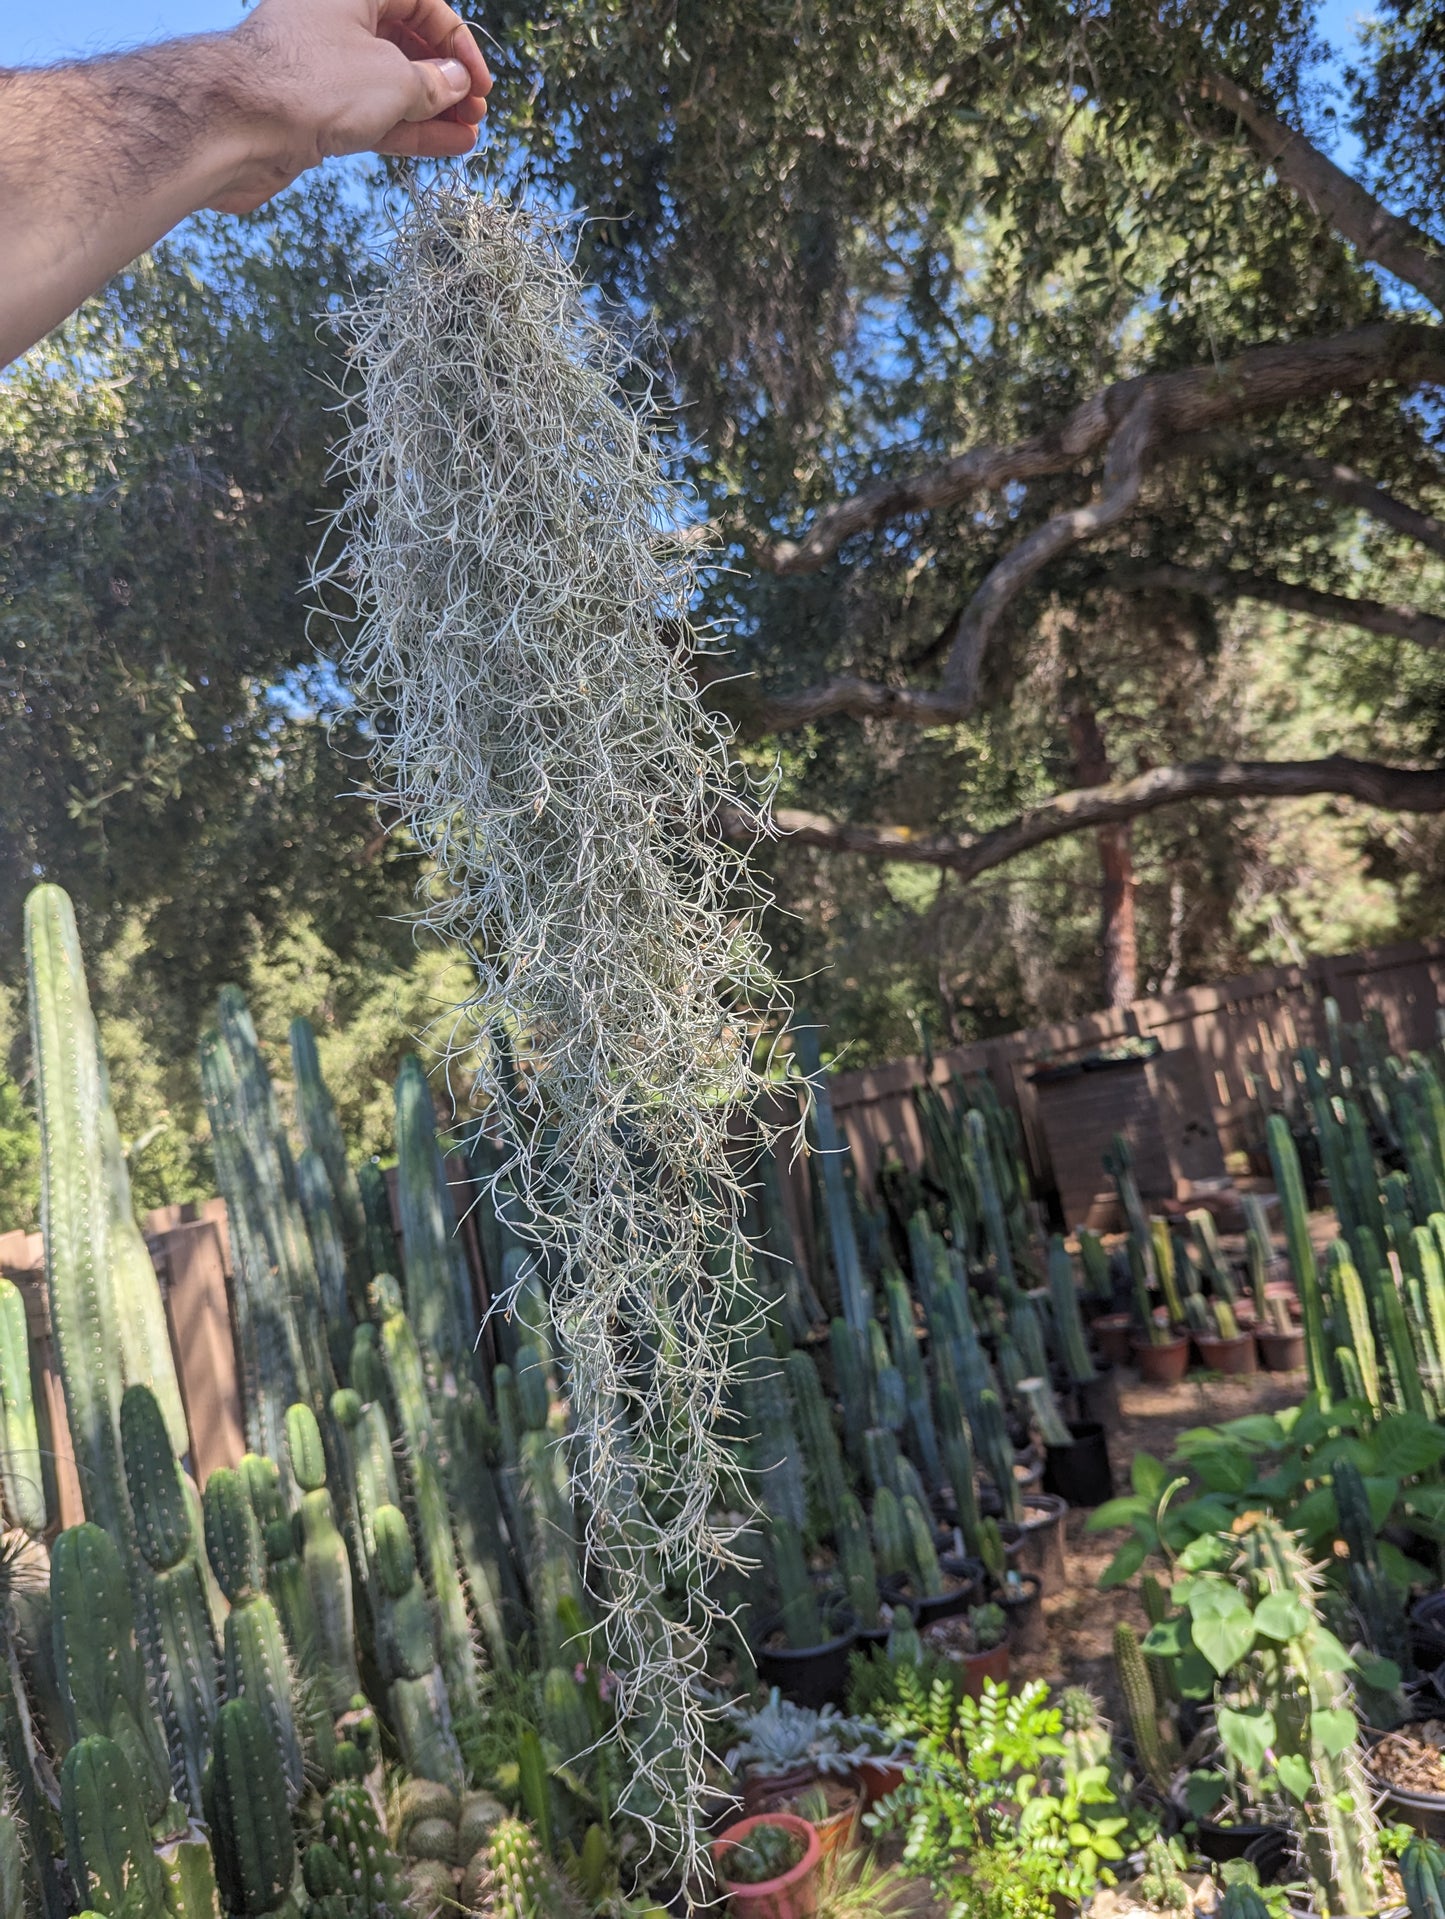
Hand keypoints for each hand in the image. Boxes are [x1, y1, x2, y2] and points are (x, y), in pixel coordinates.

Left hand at [214, 0, 493, 212]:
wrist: (238, 125)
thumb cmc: (312, 83)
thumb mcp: (394, 79)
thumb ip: (434, 83)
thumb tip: (456, 82)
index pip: (419, 3)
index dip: (457, 44)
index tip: (480, 82)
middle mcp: (334, 19)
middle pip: (404, 43)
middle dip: (445, 79)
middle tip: (475, 111)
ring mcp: (324, 67)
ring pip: (391, 85)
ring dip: (433, 111)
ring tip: (468, 135)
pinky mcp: (314, 109)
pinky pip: (373, 114)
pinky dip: (408, 129)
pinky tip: (444, 145)